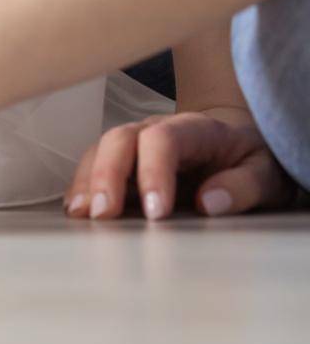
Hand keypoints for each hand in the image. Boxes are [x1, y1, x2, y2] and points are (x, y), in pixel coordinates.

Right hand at [63, 106, 295, 219]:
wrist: (234, 143)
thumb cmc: (249, 160)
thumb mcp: (266, 173)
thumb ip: (244, 186)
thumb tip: (210, 202)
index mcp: (194, 129)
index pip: (162, 139)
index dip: (153, 173)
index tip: (156, 213)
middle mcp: (155, 128)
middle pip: (119, 139)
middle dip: (106, 176)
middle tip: (104, 214)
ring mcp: (135, 142)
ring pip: (99, 150)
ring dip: (87, 182)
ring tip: (82, 215)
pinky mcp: (123, 161)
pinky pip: (94, 166)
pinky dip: (82, 187)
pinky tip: (77, 210)